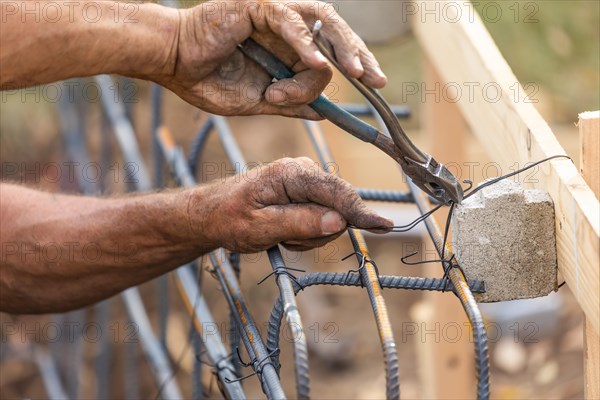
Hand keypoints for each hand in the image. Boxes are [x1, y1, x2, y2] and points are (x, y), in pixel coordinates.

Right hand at [159, 0, 386, 118]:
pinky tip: (311, 62)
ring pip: (320, 23)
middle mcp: (286, 27)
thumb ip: (289, 102)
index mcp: (287, 48)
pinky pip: (288, 22)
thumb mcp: (257, 101)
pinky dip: (303, 42)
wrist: (172, 65)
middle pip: (334, 32)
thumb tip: (321, 113)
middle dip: (360, 55)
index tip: (374, 85)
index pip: (330, 51)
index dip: (355, 65)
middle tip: (376, 79)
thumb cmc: (207, 80)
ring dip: (340, 48)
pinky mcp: (256, 7)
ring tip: (355, 72)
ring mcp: (272, 13)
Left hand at [189, 157, 392, 251]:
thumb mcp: (259, 227)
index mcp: (292, 174)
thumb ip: (298, 223)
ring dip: (308, 235)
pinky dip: (306, 232)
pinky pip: (321, 219)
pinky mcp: (306, 194)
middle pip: (337, 208)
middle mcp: (304, 172)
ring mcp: (306, 182)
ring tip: (279, 235)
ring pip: (330, 218)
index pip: (336, 193)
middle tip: (285, 240)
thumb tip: (338, 221)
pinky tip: (284, 232)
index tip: (384, 225)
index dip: (360, 212)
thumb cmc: (229, 218)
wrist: (213, 213)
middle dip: (317, 231)